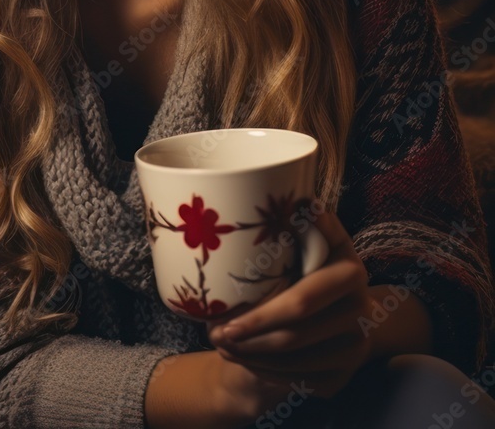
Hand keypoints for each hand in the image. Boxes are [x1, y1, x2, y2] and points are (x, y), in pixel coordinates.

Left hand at [206, 208, 372, 399]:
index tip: (223, 318)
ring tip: (221, 344)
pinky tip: (244, 359)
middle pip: (295, 334)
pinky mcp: (344, 373)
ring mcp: (356, 345)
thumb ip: (296, 220)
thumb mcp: (303, 236)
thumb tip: (287, 194)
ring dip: (252, 356)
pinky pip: (301, 380)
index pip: (302, 300)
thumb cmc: (302, 262)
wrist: (331, 307)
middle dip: (248, 336)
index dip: (261, 313)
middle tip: (213, 335)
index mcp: (348, 269)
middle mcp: (362, 308)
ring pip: (295, 360)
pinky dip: (267, 372)